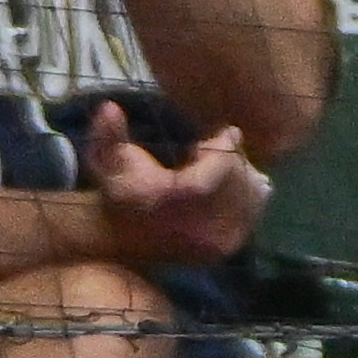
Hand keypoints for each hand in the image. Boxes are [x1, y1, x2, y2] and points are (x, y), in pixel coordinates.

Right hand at [84, 106, 267, 266]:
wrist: (121, 239)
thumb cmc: (117, 190)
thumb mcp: (105, 158)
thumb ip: (107, 132)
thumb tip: (110, 107)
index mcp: (173, 202)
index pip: (218, 170)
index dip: (226, 147)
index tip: (226, 131)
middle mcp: (200, 227)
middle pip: (239, 183)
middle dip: (235, 160)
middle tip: (220, 147)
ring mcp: (218, 242)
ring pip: (252, 198)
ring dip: (244, 175)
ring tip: (224, 163)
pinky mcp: (228, 250)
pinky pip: (253, 215)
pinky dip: (249, 195)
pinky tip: (231, 183)